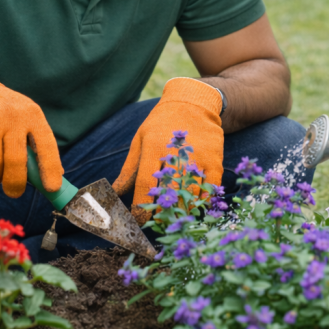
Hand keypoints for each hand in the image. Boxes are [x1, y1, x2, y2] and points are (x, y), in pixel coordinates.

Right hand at [0, 66, 62, 197]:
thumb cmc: (3, 114)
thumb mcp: (25, 119)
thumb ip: (38, 145)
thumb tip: (56, 178)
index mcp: (33, 115)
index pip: (46, 145)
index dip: (50, 168)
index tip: (52, 188)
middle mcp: (13, 116)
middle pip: (17, 161)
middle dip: (16, 184)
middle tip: (14, 193)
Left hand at [112, 77, 223, 223]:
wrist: (194, 102)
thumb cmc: (161, 123)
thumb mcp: (140, 140)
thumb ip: (129, 169)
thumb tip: (113, 194)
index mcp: (154, 148)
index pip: (145, 186)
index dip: (141, 208)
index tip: (138, 221)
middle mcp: (176, 153)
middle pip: (169, 194)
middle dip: (162, 214)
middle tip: (157, 226)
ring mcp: (198, 157)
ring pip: (191, 194)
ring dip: (182, 211)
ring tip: (175, 221)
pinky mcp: (215, 159)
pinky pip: (210, 188)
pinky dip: (202, 202)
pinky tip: (194, 208)